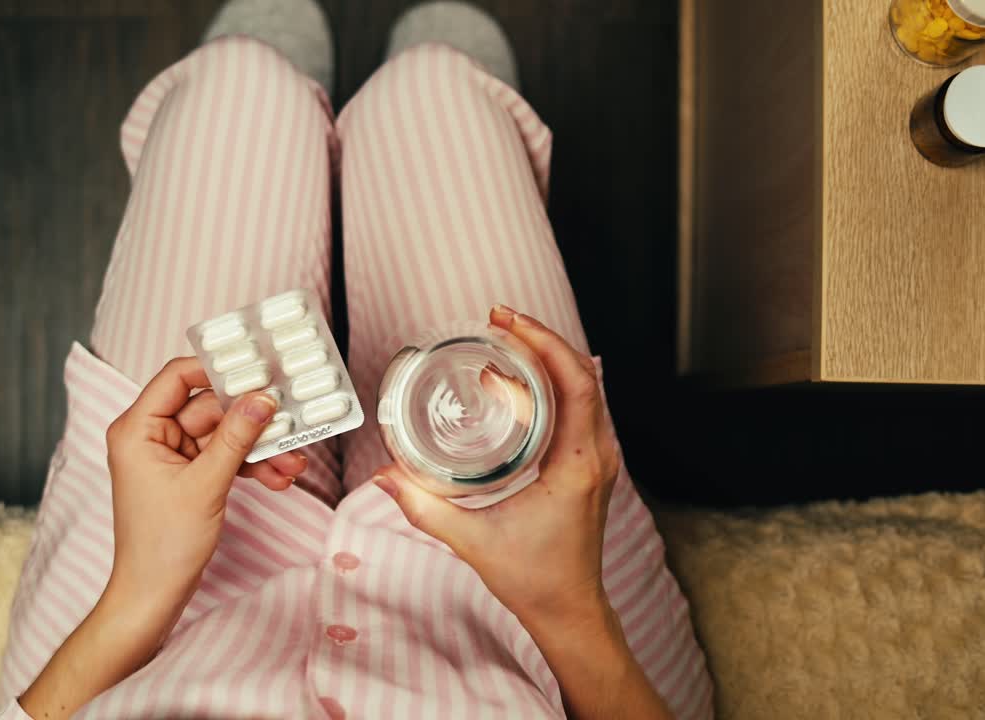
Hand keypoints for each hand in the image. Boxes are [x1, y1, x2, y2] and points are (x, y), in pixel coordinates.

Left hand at [18, 356, 306, 719]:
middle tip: (290, 419)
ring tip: (292, 463)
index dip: (218, 370)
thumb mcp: (206, 484)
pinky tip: (279, 478)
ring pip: (224, 435)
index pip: (178, 377)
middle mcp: (152, 436)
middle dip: (252, 420)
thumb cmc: (162, 545)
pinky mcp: (188, 476)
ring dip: (259, 448)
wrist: (154, 596)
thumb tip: (262, 399)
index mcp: (137, 429)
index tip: (257, 369)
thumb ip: (236, 437)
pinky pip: (224, 457)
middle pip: (210, 408)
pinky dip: (250, 466)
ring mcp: (171, 457)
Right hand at [372, 305, 621, 625]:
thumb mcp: (472, 541)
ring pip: (584, 387)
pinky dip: (551, 383)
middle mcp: (598, 455)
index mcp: (578, 464)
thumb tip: (385, 476)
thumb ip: (425, 507)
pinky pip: (579, 407)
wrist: (569, 609)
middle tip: (497, 320)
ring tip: (504, 340)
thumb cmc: (534, 579)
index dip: (544, 342)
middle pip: (583, 372)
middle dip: (541, 338)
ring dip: (547, 357)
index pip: (576, 382)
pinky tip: (515, 381)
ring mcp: (599, 458)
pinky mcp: (591, 465)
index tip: (508, 321)